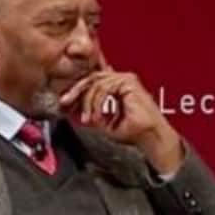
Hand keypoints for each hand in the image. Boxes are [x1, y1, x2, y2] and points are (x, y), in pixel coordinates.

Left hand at [59, 54, 183, 174]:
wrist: (149, 136)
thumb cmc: (133, 132)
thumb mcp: (104, 122)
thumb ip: (92, 111)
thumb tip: (74, 108)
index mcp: (118, 86)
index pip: (93, 82)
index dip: (78, 91)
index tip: (65, 103)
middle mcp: (122, 80)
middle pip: (92, 78)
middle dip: (76, 91)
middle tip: (65, 102)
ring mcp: (126, 79)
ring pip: (96, 83)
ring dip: (88, 102)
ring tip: (88, 118)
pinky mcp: (128, 82)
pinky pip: (104, 88)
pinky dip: (97, 103)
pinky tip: (98, 116)